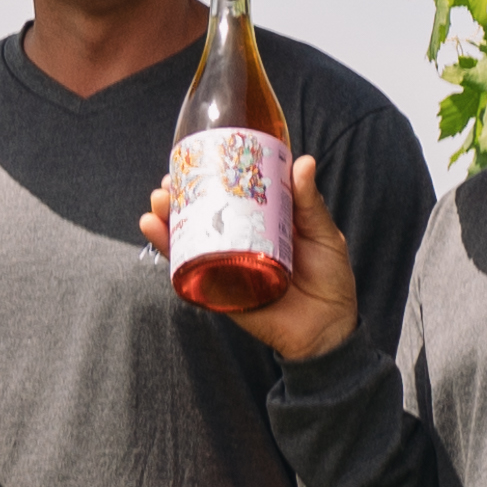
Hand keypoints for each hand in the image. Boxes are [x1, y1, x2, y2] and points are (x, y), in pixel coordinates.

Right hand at [140, 153, 362, 364]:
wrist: (329, 328)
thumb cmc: (330, 278)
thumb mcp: (323, 233)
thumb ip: (310, 203)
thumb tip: (302, 162)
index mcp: (263, 222)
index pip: (230, 195)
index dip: (208, 178)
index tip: (192, 158)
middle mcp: (240, 241)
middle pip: (201, 215)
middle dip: (178, 198)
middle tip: (166, 184)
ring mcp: (228, 265)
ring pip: (190, 240)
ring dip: (167, 221)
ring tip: (156, 206)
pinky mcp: (220, 290)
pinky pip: (190, 271)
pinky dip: (171, 253)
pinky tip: (157, 233)